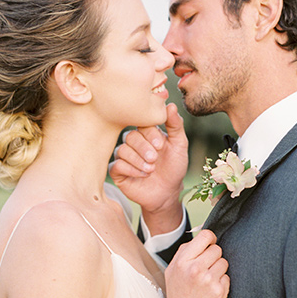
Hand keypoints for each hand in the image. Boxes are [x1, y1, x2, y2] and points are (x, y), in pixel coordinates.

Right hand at [110, 103, 188, 233]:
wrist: (168, 193)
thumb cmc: (174, 167)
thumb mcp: (179, 145)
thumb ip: (176, 125)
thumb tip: (170, 105)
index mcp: (146, 133)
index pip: (141, 124)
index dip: (150, 133)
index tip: (161, 145)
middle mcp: (133, 142)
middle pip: (130, 136)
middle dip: (144, 148)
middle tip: (155, 159)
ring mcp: (123, 156)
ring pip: (122, 150)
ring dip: (138, 160)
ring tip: (151, 169)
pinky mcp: (117, 171)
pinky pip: (117, 165)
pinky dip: (131, 169)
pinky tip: (143, 175)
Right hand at [164, 229, 229, 297]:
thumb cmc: (178, 297)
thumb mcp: (172, 272)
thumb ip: (184, 252)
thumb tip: (202, 236)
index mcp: (182, 262)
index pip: (205, 236)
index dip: (210, 239)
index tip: (210, 245)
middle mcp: (195, 269)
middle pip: (217, 249)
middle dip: (213, 258)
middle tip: (205, 270)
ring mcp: (208, 281)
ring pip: (224, 262)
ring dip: (218, 270)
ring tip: (207, 282)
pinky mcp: (219, 292)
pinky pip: (227, 277)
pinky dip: (221, 283)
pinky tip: (210, 292)